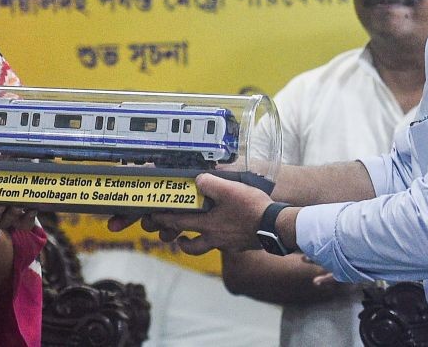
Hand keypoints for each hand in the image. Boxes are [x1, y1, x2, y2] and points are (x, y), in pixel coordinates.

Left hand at [129, 173, 272, 255]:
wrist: (275, 227)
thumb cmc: (252, 209)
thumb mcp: (229, 189)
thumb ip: (210, 183)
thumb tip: (197, 180)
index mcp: (207, 225)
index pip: (177, 222)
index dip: (162, 219)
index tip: (152, 217)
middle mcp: (213, 237)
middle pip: (187, 241)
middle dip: (173, 235)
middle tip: (166, 233)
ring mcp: (226, 243)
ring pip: (202, 247)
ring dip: (190, 244)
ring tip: (185, 239)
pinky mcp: (238, 245)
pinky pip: (219, 245)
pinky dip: (213, 240)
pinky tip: (218, 233)